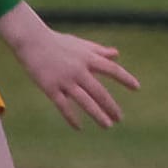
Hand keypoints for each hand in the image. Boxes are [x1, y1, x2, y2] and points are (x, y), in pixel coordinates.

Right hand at [0, 3, 140, 129]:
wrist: (31, 40)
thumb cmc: (57, 42)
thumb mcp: (81, 44)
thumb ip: (99, 51)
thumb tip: (116, 54)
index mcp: (88, 58)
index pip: (112, 70)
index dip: (125, 78)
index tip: (136, 88)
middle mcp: (79, 70)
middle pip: (100, 92)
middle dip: (111, 106)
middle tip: (120, 118)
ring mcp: (64, 80)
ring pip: (85, 101)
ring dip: (98, 114)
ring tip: (108, 125)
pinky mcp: (50, 87)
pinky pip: (63, 106)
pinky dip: (71, 117)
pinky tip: (79, 128)